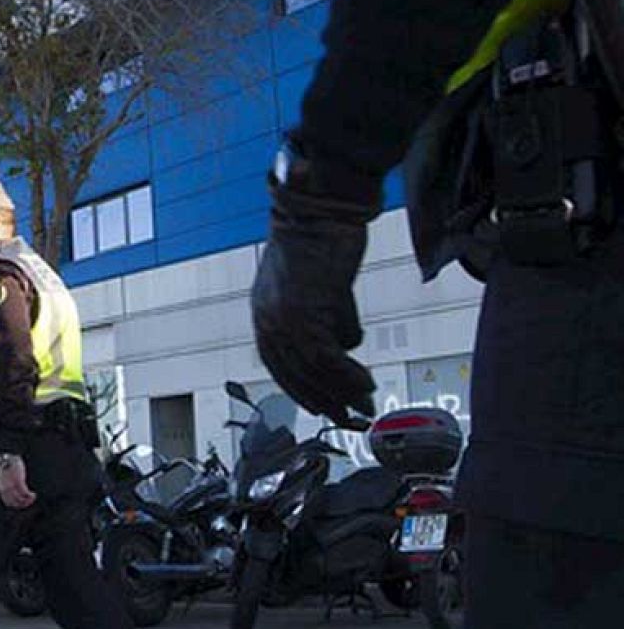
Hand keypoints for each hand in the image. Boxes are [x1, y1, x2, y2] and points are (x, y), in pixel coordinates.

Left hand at [0, 455, 35, 509]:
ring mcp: (12, 486)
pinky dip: (30, 496)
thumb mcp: (3, 478)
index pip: (8, 502)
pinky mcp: (19, 482)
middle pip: (15, 503)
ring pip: (20, 500)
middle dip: (23, 504)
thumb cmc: (5, 466)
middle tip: (29, 502)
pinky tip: (33, 494)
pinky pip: (25, 493)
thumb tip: (10, 493)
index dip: (16, 505)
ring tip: (32, 498)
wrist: (5, 458)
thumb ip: (5, 486)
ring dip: (28, 501)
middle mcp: (5, 489)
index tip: (21, 505)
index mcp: (1, 488)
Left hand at [251, 180, 376, 430]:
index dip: (303, 390)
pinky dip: (347, 375)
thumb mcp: (318, 289)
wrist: (320, 211)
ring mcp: (284, 318)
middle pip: (294, 374)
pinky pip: (326, 358)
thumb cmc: (321, 240)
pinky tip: (365, 383)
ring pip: (312, 370)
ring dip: (341, 392)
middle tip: (349, 417)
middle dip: (324, 400)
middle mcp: (268, 320)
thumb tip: (347, 348)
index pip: (279, 366)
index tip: (324, 406)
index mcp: (263, 314)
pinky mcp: (306, 312)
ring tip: (364, 403)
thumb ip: (326, 319)